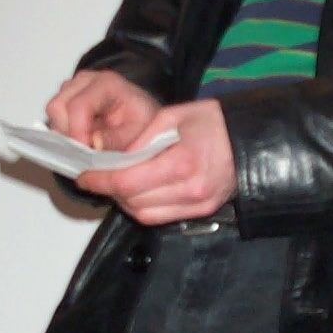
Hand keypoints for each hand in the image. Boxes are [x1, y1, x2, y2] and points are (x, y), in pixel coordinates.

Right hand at [45, 70, 159, 156]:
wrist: (143, 117)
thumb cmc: (142, 121)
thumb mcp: (139, 133)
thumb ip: (117, 139)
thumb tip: (94, 143)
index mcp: (106, 84)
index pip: (78, 106)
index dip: (77, 132)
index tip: (84, 152)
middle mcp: (86, 81)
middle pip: (58, 106)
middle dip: (69, 133)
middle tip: (87, 150)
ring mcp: (73, 89)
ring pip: (53, 113)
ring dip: (66, 134)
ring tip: (88, 145)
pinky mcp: (66, 100)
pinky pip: (53, 118)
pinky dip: (64, 133)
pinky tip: (83, 140)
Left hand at [78, 100, 236, 223]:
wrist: (249, 139)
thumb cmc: (212, 122)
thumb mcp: (172, 116)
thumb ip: (141, 138)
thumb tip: (116, 158)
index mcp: (181, 162)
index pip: (128, 181)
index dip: (101, 181)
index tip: (84, 175)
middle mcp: (190, 189)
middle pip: (133, 201)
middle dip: (110, 190)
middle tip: (97, 177)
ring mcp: (197, 204)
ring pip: (144, 214)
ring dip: (124, 201)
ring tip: (116, 183)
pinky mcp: (202, 211)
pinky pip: (161, 217)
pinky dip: (143, 207)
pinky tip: (138, 191)